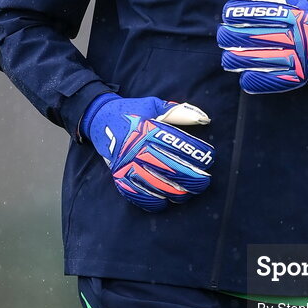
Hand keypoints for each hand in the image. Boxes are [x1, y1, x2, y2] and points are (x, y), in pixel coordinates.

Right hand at [81, 94, 213, 210]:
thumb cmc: (133, 111)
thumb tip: (204, 118)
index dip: (197, 153)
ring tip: (188, 193)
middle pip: (171, 169)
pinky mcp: (118, 175)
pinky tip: (164, 203)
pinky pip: (136, 194)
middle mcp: (138, 148)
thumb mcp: (154, 105)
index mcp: (148, 129)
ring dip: (176, 193)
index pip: (179, 144)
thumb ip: (179, 112)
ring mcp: (127, 164)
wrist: (98, 119)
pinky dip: (151, 201)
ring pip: (157, 185)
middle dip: (192, 178)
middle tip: (204, 182)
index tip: (209, 158)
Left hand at [217, 0, 307, 93]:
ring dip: (233, 60)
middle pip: (246, 38)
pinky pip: (263, 80)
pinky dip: (249, 79)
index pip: (254, 13)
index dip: (235, 14)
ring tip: (229, 58)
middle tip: (224, 37)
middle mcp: (292, 36)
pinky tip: (244, 75)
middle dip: (228, 37)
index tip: (228, 16)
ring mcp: (293, 58)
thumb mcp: (299, 4)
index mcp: (292, 16)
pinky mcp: (294, 77)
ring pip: (250, 60)